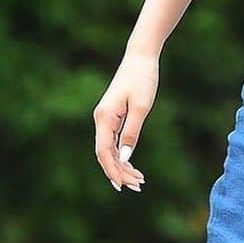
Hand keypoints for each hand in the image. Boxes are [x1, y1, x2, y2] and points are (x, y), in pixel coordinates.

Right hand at [92, 50, 156, 191]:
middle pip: (105, 154)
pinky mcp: (113, 116)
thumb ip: (132, 132)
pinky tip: (131, 165)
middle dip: (119, 172)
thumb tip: (125, 158)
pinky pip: (113, 141)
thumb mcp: (141, 106)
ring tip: (138, 180)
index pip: (104, 152)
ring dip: (121, 166)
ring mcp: (105, 118)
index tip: (124, 185)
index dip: (113, 170)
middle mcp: (101, 119)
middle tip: (138, 186)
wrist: (141, 57)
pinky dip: (122, 155)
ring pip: (109, 150)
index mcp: (104, 118)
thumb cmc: (142, 78)